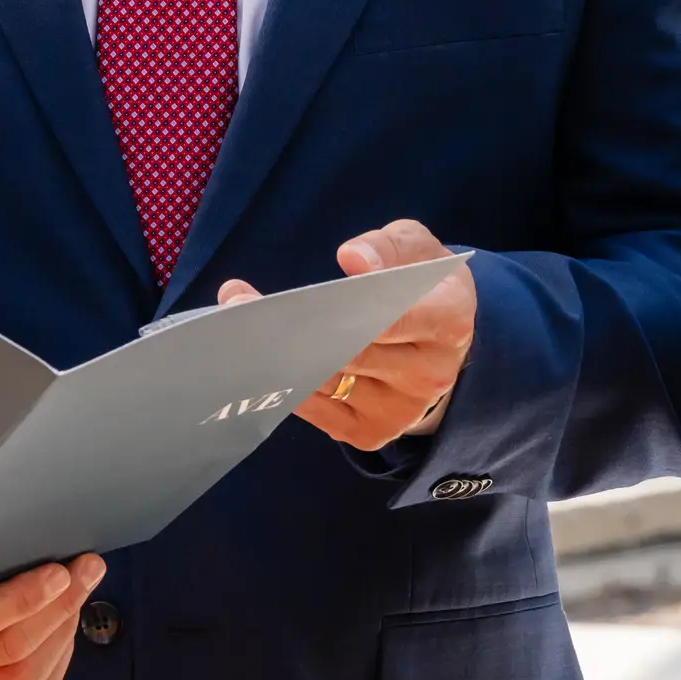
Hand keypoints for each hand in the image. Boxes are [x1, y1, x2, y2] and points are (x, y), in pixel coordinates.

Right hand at [0, 556, 105, 679]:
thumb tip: (27, 543)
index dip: (22, 599)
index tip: (58, 571)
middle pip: (10, 648)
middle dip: (59, 606)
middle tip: (86, 570)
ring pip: (28, 673)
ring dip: (63, 628)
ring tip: (79, 592)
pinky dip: (60, 654)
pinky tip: (66, 626)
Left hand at [217, 220, 473, 453]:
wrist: (442, 348)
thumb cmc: (423, 289)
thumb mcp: (419, 251)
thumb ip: (388, 245)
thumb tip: (353, 259)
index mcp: (448, 321)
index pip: (390, 319)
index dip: (340, 306)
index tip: (292, 295)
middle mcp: (427, 374)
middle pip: (349, 353)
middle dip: (290, 328)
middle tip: (236, 305)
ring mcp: (399, 411)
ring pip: (325, 382)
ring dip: (275, 356)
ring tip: (232, 329)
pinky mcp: (371, 433)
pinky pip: (316, 409)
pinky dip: (285, 384)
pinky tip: (255, 361)